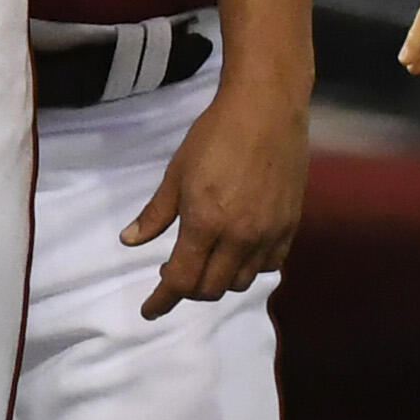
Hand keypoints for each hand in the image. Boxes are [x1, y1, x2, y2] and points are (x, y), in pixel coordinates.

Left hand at [125, 73, 305, 316]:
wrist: (266, 108)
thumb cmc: (215, 134)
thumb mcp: (176, 174)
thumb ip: (156, 214)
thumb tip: (129, 241)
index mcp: (205, 224)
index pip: (181, 280)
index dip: (162, 300)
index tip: (150, 310)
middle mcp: (239, 237)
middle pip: (211, 289)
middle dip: (188, 290)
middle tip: (174, 274)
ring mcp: (268, 233)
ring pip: (241, 282)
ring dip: (218, 281)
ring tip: (207, 262)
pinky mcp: (290, 225)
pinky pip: (270, 266)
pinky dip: (250, 269)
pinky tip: (239, 253)